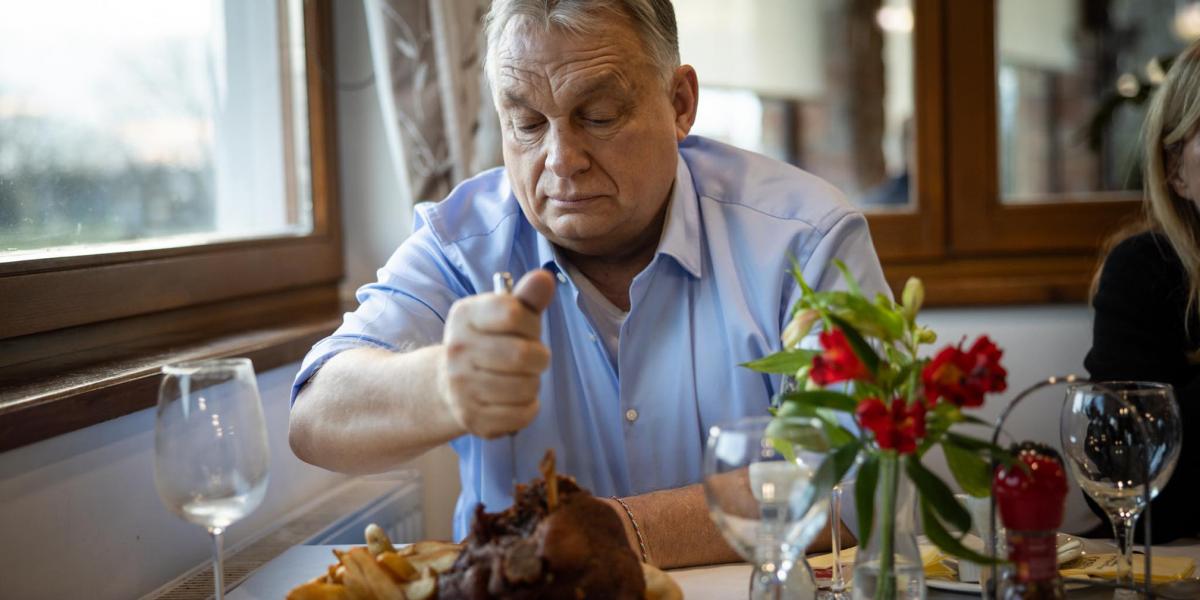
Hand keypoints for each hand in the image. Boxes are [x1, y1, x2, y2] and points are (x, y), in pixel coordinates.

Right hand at [438, 269, 556, 437]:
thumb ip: (527, 298)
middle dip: (539, 357)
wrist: (449, 384)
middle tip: (532, 359)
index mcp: (464, 316)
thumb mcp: (505, 315)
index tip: (527, 329)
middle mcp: (456, 350)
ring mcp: (461, 387)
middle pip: (522, 354)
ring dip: (533, 383)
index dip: (531, 323)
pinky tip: (516, 399)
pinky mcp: (472, 418)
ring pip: (526, 387)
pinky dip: (529, 407)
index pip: (512, 313)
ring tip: (521, 379)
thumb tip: (544, 278)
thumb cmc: (489, 342)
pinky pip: (522, 414)